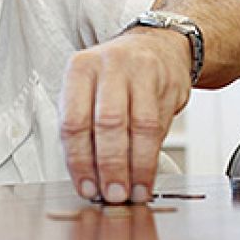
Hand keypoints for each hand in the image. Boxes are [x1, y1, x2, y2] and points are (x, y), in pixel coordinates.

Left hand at [59, 29, 190, 203]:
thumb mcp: (89, 90)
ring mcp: (139, 72)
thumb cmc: (115, 75)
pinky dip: (152, 157)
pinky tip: (147, 176)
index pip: (73, 120)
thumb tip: (86, 176)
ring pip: (138, 126)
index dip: (79, 159)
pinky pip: (160, 126)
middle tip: (112, 193)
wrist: (158, 46)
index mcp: (79, 70)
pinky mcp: (165, 82)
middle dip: (109, 165)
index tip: (85, 186)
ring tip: (132, 192)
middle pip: (107, 123)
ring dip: (135, 167)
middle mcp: (107, 67)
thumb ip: (84, 127)